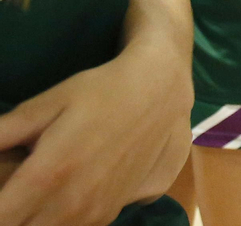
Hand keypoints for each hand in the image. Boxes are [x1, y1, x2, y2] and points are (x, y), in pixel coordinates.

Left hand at [0, 36, 191, 224]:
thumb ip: (4, 131)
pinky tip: (58, 196)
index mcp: (47, 175)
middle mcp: (70, 204)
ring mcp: (94, 213)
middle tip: (14, 186)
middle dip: (11, 212)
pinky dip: (55, 220)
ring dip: (32, 217)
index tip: (3, 188)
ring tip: (34, 191)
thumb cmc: (101, 91)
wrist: (161, 92)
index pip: (2, 216)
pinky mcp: (109, 215)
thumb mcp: (47, 103)